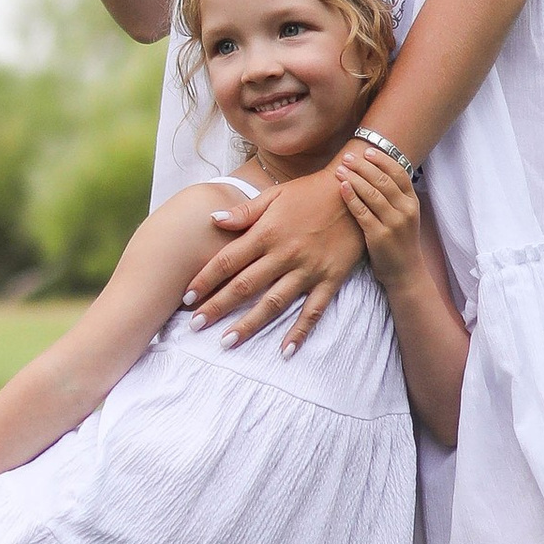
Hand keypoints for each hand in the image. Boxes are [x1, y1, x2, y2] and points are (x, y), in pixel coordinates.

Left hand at [185, 163, 363, 351]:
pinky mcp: (331, 279)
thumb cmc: (310, 192)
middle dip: (218, 307)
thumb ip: (244, 211)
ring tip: (226, 342)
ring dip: (249, 324)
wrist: (356, 192)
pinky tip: (286, 351)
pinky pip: (314, 310)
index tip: (187, 297)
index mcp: (268, 232)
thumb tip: (213, 220)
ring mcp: (309, 269)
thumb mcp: (275, 195)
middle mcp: (285, 253)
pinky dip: (300, 331)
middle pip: (245, 285)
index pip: (229, 260)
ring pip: (274, 302)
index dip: (206, 279)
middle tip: (195, 326)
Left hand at [332, 140, 421, 292]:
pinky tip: (342, 187)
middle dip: (363, 166)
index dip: (382, 160)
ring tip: (340, 169)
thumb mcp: (405, 216)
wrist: (406, 273)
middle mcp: (405, 210)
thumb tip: (376, 172)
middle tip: (348, 157)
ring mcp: (393, 223)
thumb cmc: (400, 242)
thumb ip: (395, 196)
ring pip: (372, 193)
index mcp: (412, 202)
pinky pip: (362, 212)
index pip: (399, 173)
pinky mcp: (379, 236)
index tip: (367, 151)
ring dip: (354, 178)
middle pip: (383, 180)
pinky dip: (351, 197)